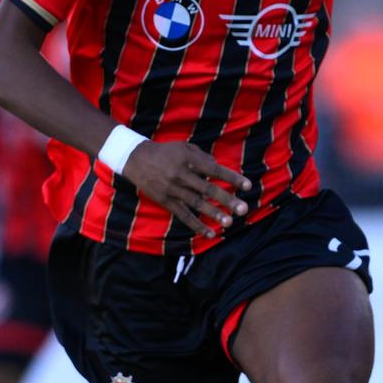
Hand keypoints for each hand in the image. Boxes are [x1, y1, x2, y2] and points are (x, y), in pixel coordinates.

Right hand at [119, 140, 251, 239]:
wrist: (134, 158)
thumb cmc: (165, 152)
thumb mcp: (184, 148)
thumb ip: (203, 157)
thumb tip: (219, 168)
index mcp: (189, 159)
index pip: (215, 170)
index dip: (232, 178)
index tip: (248, 186)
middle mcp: (182, 175)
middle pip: (208, 189)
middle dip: (227, 199)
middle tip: (243, 209)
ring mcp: (173, 189)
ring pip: (196, 204)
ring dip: (214, 214)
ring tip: (229, 222)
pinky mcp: (165, 200)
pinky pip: (183, 215)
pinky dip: (196, 225)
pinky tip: (210, 234)